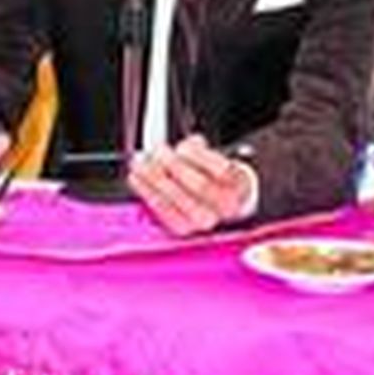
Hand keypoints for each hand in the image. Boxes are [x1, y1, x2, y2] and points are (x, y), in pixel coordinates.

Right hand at [128, 135, 255, 235]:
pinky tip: (186, 146)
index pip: (165, 213)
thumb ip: (156, 192)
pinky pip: (218, 168)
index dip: (148, 192)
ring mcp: (226, 201)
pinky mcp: (239, 182)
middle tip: (143, 159)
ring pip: (199, 183)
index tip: (134, 175)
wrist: (236, 192)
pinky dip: (199, 154)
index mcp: (187, 228)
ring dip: (175, 163)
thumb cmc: (200, 196)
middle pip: (181, 198)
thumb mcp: (174, 201)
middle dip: (158, 176)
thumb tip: (137, 175)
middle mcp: (208, 220)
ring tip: (160, 151)